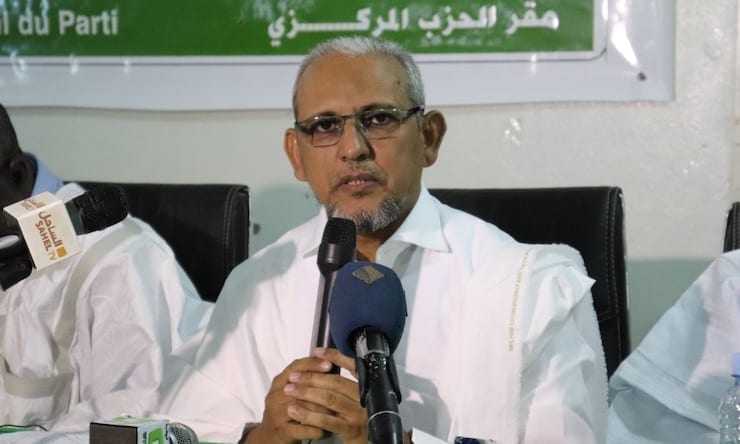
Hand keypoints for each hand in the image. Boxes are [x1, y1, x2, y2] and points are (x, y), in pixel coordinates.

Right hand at [243, 348, 367, 443]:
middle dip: (321, 389)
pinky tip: (326, 430)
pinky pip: (301, 429)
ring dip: (321, 410)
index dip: (313, 364)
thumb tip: (331, 362)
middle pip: (300, 387)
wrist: (269, 434)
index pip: (296, 367)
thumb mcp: (292, 390)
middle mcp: (275, 395)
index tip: (329, 364)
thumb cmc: (286, 408)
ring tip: (336, 411)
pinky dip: (315, 429)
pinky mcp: (281, 431)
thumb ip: (307, 377)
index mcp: (279, 381)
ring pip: (302, 408)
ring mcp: (276, 414)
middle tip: (340, 391)